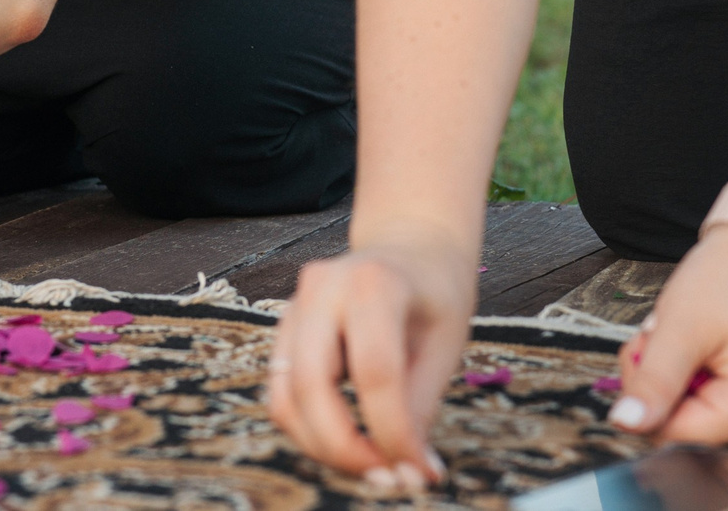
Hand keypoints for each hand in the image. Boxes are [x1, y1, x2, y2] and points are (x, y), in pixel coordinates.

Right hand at [266, 231, 473, 491]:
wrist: (409, 248)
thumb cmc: (435, 296)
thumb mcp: (444, 345)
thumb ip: (420, 406)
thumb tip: (409, 472)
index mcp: (373, 281)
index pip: (375, 372)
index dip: (394, 433)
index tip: (419, 472)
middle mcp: (321, 288)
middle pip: (313, 386)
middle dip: (347, 449)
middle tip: (388, 479)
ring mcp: (294, 306)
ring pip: (286, 397)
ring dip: (323, 447)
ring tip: (371, 466)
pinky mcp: (284, 330)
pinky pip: (283, 393)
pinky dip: (311, 429)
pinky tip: (350, 442)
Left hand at [616, 226, 727, 442]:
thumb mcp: (681, 327)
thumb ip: (654, 381)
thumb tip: (624, 424)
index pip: (673, 435)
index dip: (643, 397)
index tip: (645, 350)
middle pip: (672, 428)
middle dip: (651, 383)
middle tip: (658, 337)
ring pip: (672, 415)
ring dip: (657, 376)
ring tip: (672, 336)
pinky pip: (684, 403)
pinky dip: (670, 375)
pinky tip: (681, 347)